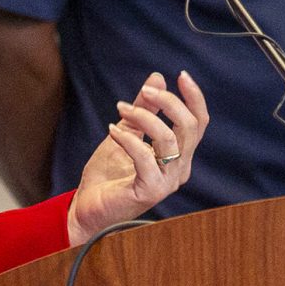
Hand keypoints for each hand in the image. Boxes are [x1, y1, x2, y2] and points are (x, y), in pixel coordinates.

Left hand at [67, 71, 208, 243]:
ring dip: (144, 116)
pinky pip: (145, 157)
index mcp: (179, 157)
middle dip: (169, 102)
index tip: (180, 75)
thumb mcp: (125, 133)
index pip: (198, 123)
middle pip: (190, 127)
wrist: (87, 210)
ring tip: (121, 109)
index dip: (193, 98)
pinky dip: (127, 138)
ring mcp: (167, 182)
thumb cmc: (107, 176)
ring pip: (169, 139)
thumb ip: (143, 110)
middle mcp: (179, 169)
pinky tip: (111, 130)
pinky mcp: (150, 191)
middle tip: (146, 91)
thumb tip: (157, 78)